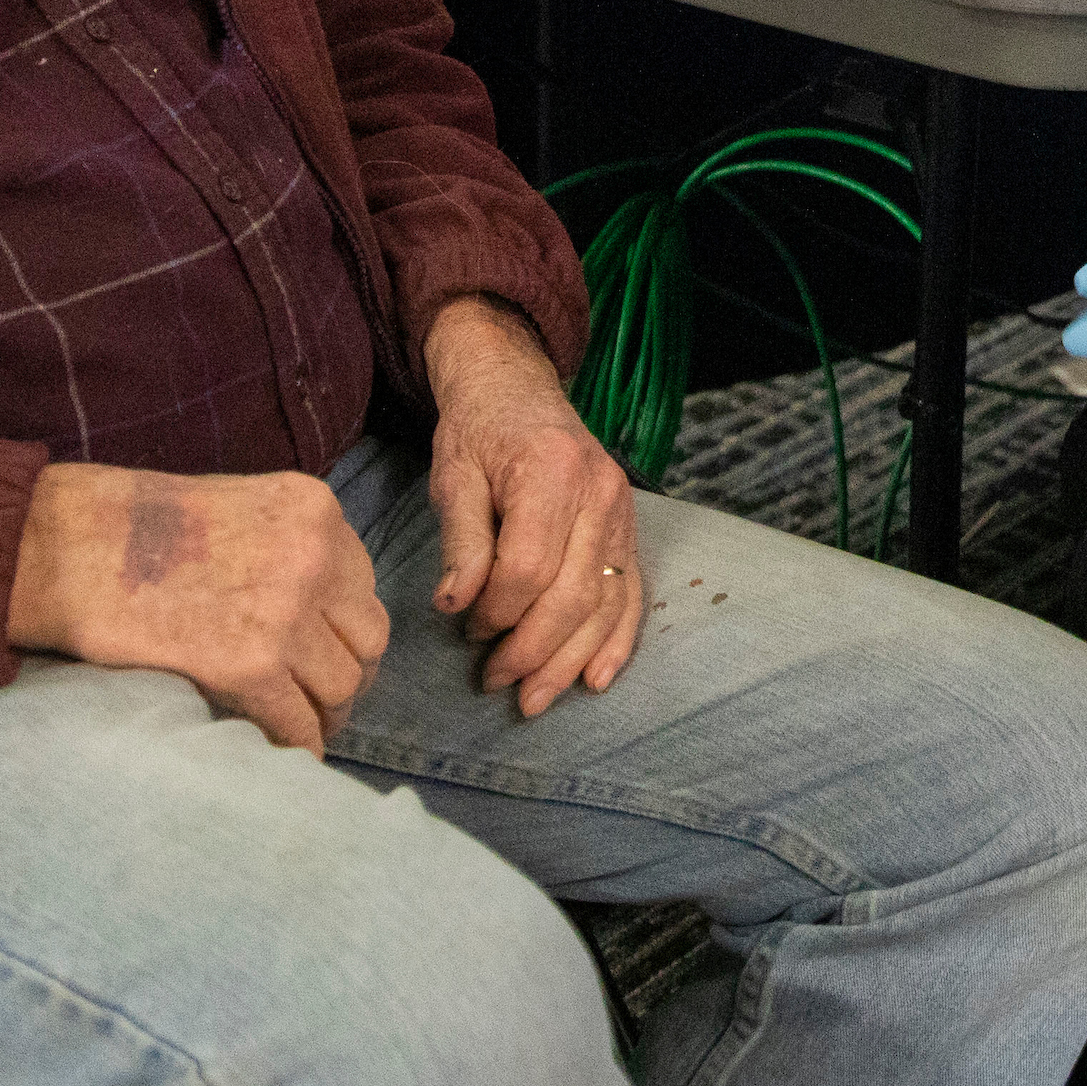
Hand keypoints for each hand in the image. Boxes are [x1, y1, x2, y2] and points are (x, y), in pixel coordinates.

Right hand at [7, 462, 390, 754]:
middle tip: (324, 701)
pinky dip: (297, 746)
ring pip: (342, 687)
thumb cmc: (139, 528)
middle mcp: (313, 557)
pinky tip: (283, 753)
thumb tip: (318, 615)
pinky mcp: (249, 665)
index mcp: (314, 511)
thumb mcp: (239, 509)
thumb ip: (288, 550)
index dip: (345, 629)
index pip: (363, 587)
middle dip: (350, 675)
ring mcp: (285, 612)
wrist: (70, 547)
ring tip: (303, 728)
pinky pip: (298, 725)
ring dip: (325, 715)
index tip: (330, 653)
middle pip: (368, 640)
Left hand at [421, 298, 646, 716]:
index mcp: (551, 472)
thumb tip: (456, 604)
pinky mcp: (629, 528)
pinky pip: (632, 593)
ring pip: (606, 604)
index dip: (495, 611)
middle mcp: (600, 492)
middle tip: (494, 681)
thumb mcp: (453, 475)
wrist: (516, 387)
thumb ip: (460, 541)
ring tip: (534, 698)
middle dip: (532, 650)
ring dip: (570, 660)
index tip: (465, 627)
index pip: (528, 568)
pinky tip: (597, 679)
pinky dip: (618, 641)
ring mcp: (622, 512)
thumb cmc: (478, 431)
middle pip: (573, 594)